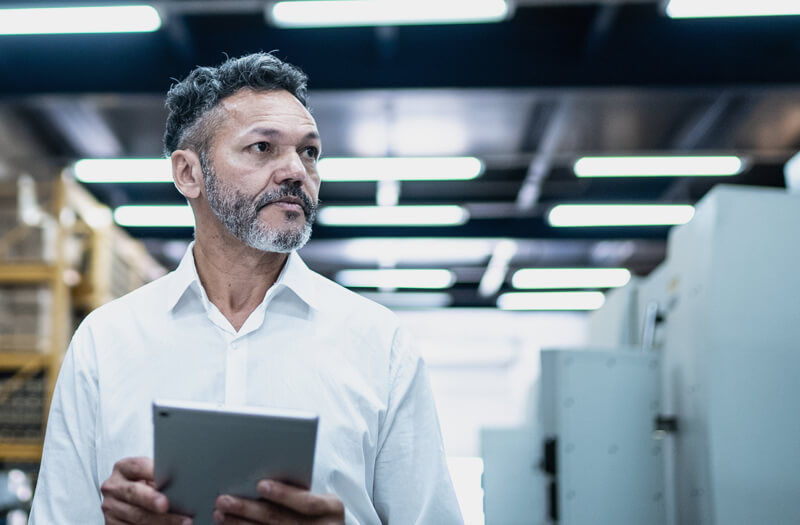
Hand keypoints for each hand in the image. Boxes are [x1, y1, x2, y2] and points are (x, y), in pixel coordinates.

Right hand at [100, 456, 192, 524]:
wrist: (126, 500)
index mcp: (123, 468)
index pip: (138, 467)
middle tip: (167, 505)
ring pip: (136, 515)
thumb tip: (179, 485)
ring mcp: (110, 507)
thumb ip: (158, 476)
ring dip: (160, 521)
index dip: (152, 472)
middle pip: (134, 493)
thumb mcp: (148, 476)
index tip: (167, 477)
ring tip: (181, 522)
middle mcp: (113, 487)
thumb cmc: (144, 485)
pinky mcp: (111, 524)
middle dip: (152, 500)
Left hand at [213, 480, 344, 523]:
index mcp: (332, 508)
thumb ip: (298, 488)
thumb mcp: (319, 498)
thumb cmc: (319, 510)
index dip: (284, 494)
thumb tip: (260, 478)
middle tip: (225, 500)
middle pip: (280, 520)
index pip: (307, 502)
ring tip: (221, 514)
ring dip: (240, 524)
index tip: (261, 485)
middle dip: (249, 509)